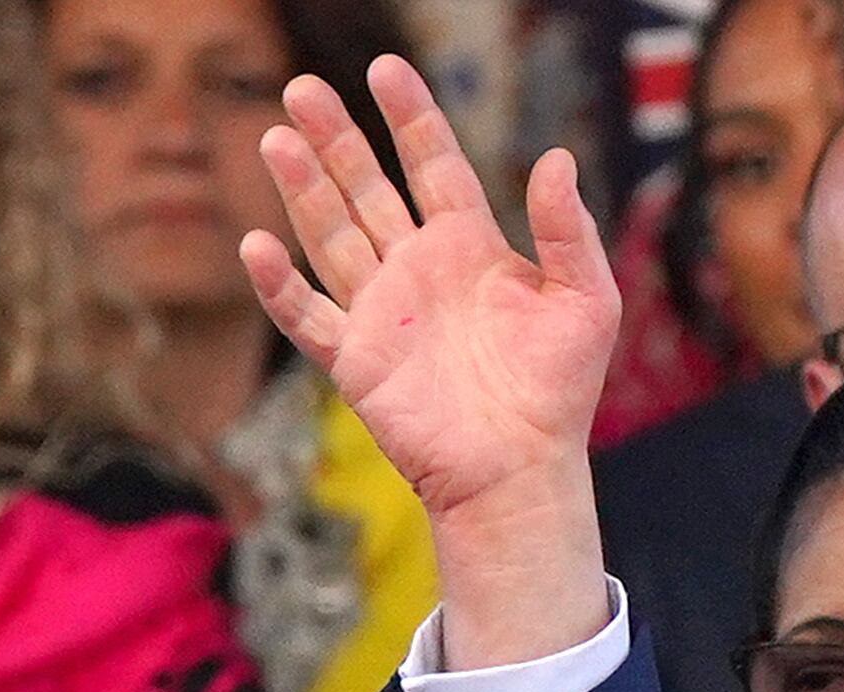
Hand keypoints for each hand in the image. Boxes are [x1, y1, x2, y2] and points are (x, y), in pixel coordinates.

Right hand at [240, 57, 619, 665]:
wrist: (522, 471)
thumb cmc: (559, 392)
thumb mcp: (586, 301)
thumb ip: (569, 231)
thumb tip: (554, 159)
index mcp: (469, 245)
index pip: (432, 163)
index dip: (410, 116)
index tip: (384, 69)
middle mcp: (417, 269)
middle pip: (366, 187)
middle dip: (335, 138)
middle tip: (301, 88)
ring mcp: (381, 313)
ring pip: (331, 235)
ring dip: (302, 190)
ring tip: (276, 138)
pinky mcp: (355, 360)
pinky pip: (308, 316)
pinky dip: (280, 285)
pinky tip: (257, 244)